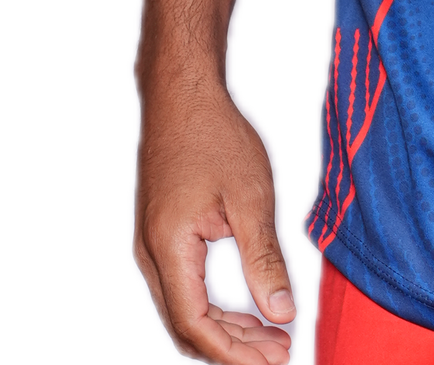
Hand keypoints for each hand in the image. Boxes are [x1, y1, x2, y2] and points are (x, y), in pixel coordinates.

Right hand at [132, 75, 298, 362]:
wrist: (180, 95)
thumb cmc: (213, 136)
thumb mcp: (250, 197)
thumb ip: (264, 259)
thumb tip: (283, 311)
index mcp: (169, 249)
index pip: (195, 328)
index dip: (235, 355)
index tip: (276, 360)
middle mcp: (150, 255)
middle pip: (185, 329)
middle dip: (233, 350)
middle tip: (280, 353)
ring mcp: (150, 246)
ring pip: (182, 312)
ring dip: (225, 330)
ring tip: (271, 336)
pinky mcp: (159, 236)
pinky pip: (181, 289)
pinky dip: (214, 306)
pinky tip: (246, 307)